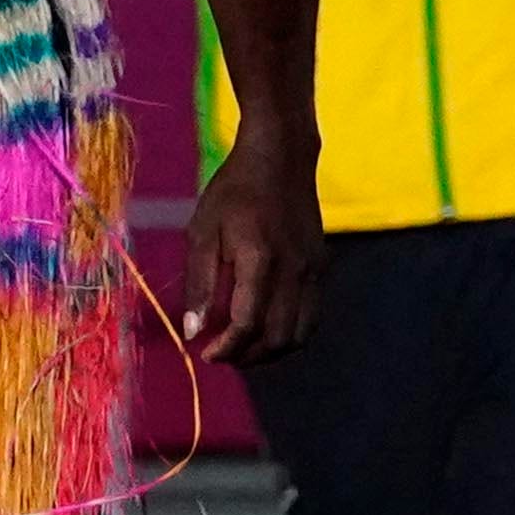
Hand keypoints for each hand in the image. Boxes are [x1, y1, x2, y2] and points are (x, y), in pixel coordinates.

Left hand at [175, 129, 321, 363]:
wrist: (281, 158)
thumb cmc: (234, 191)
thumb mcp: (203, 231)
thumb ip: (199, 283)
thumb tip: (193, 331)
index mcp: (259, 260)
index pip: (247, 324)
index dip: (226, 348)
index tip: (206, 353)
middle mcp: (293, 271)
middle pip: (277, 338)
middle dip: (247, 356)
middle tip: (223, 354)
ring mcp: (313, 271)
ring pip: (300, 334)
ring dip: (271, 351)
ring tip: (244, 348)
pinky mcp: (322, 268)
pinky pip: (311, 317)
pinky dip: (290, 334)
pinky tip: (268, 328)